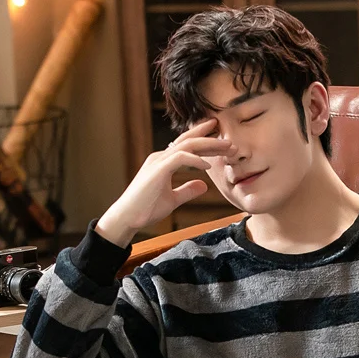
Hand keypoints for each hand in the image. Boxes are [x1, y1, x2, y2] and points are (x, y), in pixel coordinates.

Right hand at [96, 118, 237, 246]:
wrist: (127, 218)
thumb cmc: (145, 209)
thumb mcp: (172, 200)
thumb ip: (187, 190)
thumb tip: (204, 185)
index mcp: (164, 162)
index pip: (187, 146)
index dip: (205, 142)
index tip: (222, 141)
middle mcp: (161, 157)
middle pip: (189, 141)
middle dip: (211, 139)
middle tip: (230, 140)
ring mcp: (159, 161)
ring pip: (187, 145)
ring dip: (209, 145)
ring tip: (227, 148)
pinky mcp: (158, 170)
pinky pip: (180, 158)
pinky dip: (195, 160)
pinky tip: (208, 165)